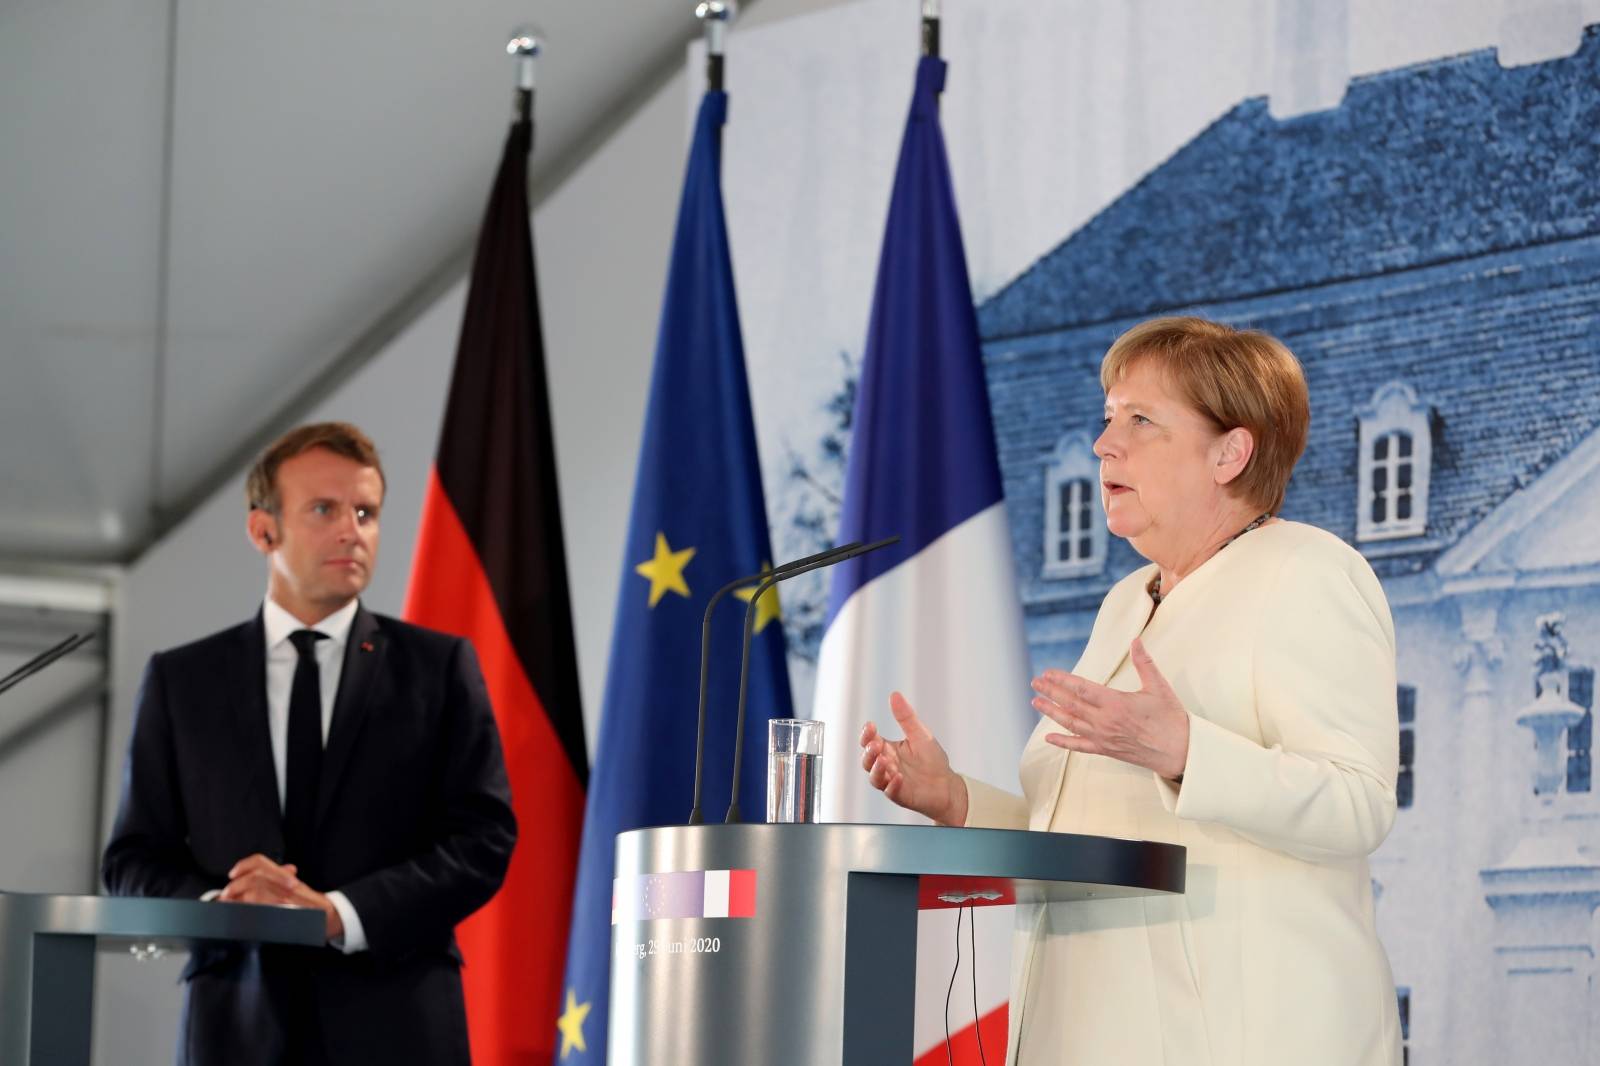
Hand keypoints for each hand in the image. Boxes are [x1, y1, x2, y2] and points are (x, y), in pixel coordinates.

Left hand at [217, 853, 342, 940]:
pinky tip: (241, 916)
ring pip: (256, 893)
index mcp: (285, 877)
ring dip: (238, 899)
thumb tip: (269, 873)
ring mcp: (285, 900)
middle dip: (235, 886)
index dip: (243, 865)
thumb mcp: (297, 887)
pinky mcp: (284, 915)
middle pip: (254, 878)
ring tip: (230, 906)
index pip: (261, 862)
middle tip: (226, 896)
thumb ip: (282, 878)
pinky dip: (247, 912)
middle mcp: (285, 885)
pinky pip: (261, 911)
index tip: (232, 873)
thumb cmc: (313, 905)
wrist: (331, 918)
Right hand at [859, 692, 967, 825]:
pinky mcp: (900, 795)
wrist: (947, 784)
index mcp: (888, 749)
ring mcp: (891, 781)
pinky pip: (891, 792)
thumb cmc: (932, 760)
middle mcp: (886, 765)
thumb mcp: (920, 734)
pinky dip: (892, 785)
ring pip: (875, 777)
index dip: (867, 734)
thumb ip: (906, 717)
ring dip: (877, 769)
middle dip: (869, 752)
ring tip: (884, 760)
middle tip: (875, 744)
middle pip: (867, 760)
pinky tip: (898, 777)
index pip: (870, 741)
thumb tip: (895, 695)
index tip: (871, 725)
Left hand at [1031, 638, 1189, 780]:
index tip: (1048, 672)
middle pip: (1070, 704)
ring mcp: (1103, 737)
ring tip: (1036, 702)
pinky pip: (1079, 747)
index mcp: (1116, 703)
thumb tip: (1136, 640)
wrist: (1180, 752)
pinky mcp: (1106, 750)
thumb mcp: (1159, 687)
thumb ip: (1144, 663)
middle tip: (1035, 682)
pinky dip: (1062, 742)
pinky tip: (1048, 738)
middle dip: (1051, 692)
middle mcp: (1105, 721)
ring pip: (1070, 723)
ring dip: (1051, 712)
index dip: (1062, 679)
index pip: (1081, 688)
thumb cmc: (1171, 719)